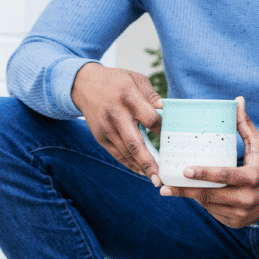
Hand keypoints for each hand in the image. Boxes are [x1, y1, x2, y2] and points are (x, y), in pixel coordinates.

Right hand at [71, 62, 162, 181]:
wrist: (84, 84)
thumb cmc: (116, 81)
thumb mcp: (136, 79)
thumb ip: (152, 95)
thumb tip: (167, 109)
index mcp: (129, 98)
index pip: (150, 118)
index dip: (162, 128)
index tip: (173, 137)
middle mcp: (116, 115)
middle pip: (135, 142)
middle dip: (149, 162)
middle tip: (160, 177)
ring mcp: (106, 128)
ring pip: (125, 152)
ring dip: (140, 167)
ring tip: (155, 178)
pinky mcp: (100, 136)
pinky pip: (116, 154)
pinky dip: (128, 164)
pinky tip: (141, 171)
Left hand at [160, 97, 258, 227]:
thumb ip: (244, 124)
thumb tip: (237, 100)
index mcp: (252, 177)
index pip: (224, 176)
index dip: (203, 174)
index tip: (184, 169)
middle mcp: (246, 198)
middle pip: (210, 195)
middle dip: (185, 190)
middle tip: (164, 186)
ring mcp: (241, 213)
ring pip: (209, 205)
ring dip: (192, 196)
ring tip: (174, 188)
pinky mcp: (237, 223)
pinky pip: (214, 213)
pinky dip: (204, 204)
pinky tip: (195, 195)